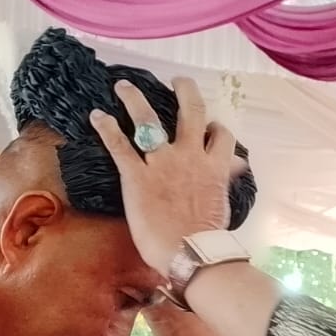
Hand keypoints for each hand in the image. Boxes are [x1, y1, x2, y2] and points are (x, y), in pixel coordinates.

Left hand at [89, 78, 243, 274]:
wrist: (190, 254)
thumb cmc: (207, 237)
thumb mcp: (222, 202)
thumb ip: (226, 177)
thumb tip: (239, 164)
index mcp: (214, 165)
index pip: (221, 134)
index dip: (216, 126)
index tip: (210, 125)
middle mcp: (190, 156)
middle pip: (192, 111)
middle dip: (185, 90)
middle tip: (177, 81)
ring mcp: (162, 163)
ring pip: (149, 119)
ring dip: (135, 99)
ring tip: (124, 85)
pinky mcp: (137, 176)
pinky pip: (119, 145)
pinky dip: (107, 127)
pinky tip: (96, 115)